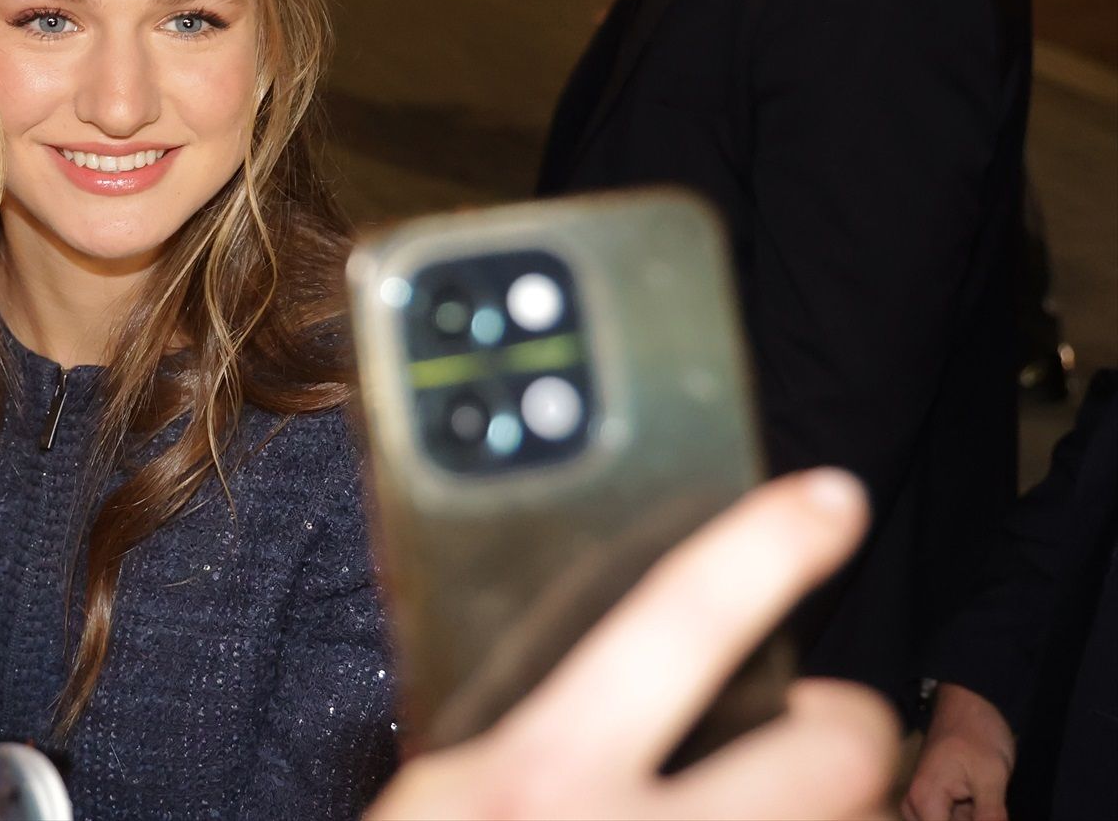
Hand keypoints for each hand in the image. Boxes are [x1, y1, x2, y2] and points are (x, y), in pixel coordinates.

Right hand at [366, 469, 898, 820]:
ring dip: (819, 818)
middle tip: (819, 731)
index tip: (829, 501)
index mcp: (539, 775)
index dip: (762, 550)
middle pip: (831, 758)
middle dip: (849, 731)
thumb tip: (610, 672)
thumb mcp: (441, 800)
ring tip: (768, 809)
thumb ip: (522, 735)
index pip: (673, 627)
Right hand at [903, 683, 1014, 820]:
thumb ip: (990, 818)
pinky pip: (949, 817)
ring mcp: (923, 799)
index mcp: (924, 799)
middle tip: (987, 800)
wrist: (969, 701)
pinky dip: (969, 814)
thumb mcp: (991, 778)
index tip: (990, 814)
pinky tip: (983, 799)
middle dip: (968, 818)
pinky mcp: (933, 796)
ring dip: (970, 816)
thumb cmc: (978, 733)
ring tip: (985, 795)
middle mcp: (916, 802)